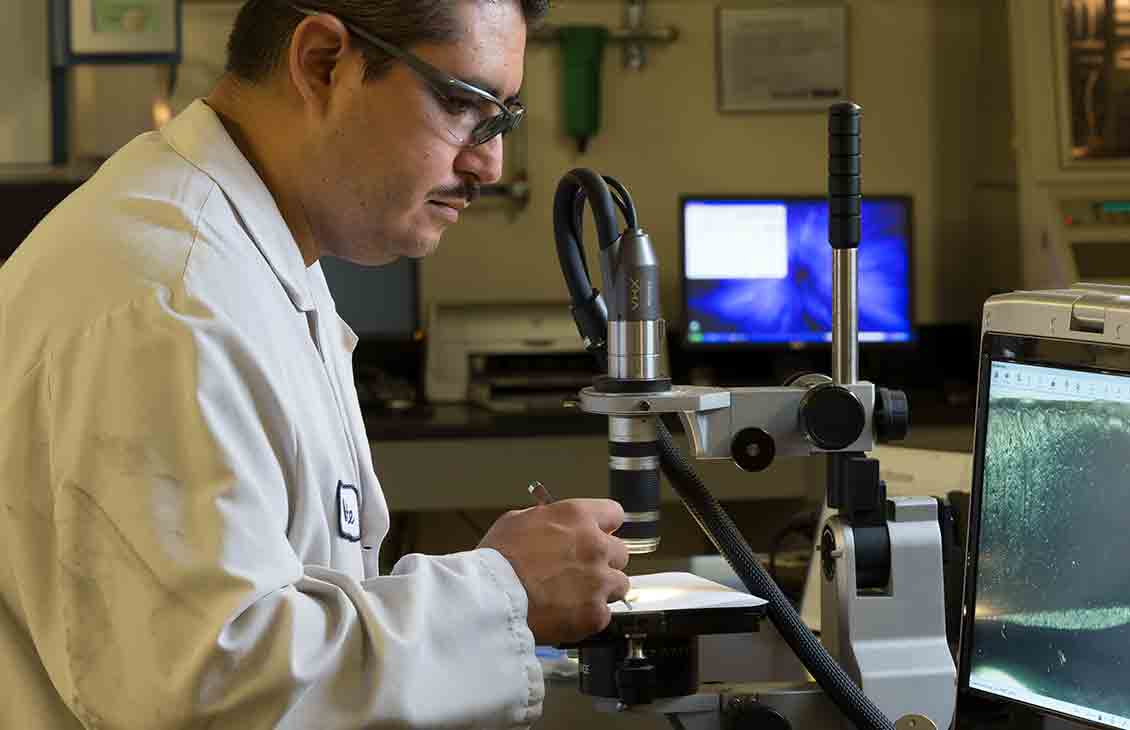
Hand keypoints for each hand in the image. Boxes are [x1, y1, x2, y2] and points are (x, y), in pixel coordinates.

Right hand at [479, 498, 630, 644]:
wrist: (489, 598)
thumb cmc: (495, 561)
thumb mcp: (517, 521)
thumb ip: (547, 519)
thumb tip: (553, 521)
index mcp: (577, 517)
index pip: (614, 515)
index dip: (605, 527)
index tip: (600, 535)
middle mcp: (594, 545)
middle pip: (620, 552)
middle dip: (604, 561)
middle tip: (581, 572)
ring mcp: (599, 580)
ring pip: (619, 585)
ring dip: (602, 590)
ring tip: (574, 597)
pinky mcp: (595, 613)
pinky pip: (604, 614)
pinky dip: (589, 617)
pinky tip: (568, 615)